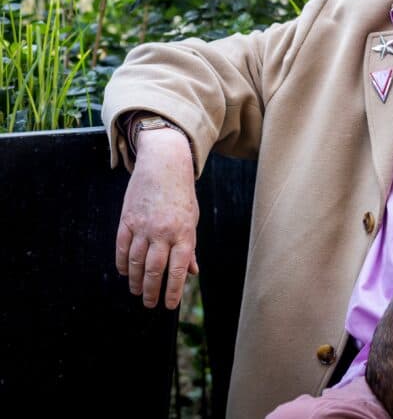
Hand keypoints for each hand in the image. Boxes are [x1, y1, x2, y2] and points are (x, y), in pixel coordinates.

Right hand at [115, 128, 198, 309]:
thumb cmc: (182, 195)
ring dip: (135, 280)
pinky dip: (123, 263)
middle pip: (154, 269)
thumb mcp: (192, 220)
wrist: (164, 165)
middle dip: (151, 291)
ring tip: (137, 291)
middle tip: (149, 304)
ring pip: (136, 261)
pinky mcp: (127, 219)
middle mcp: (163, 231)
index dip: (173, 290)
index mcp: (184, 233)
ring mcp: (143, 225)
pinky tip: (125, 272)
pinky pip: (122, 247)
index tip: (169, 305)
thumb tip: (192, 272)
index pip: (178, 269)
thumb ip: (190, 247)